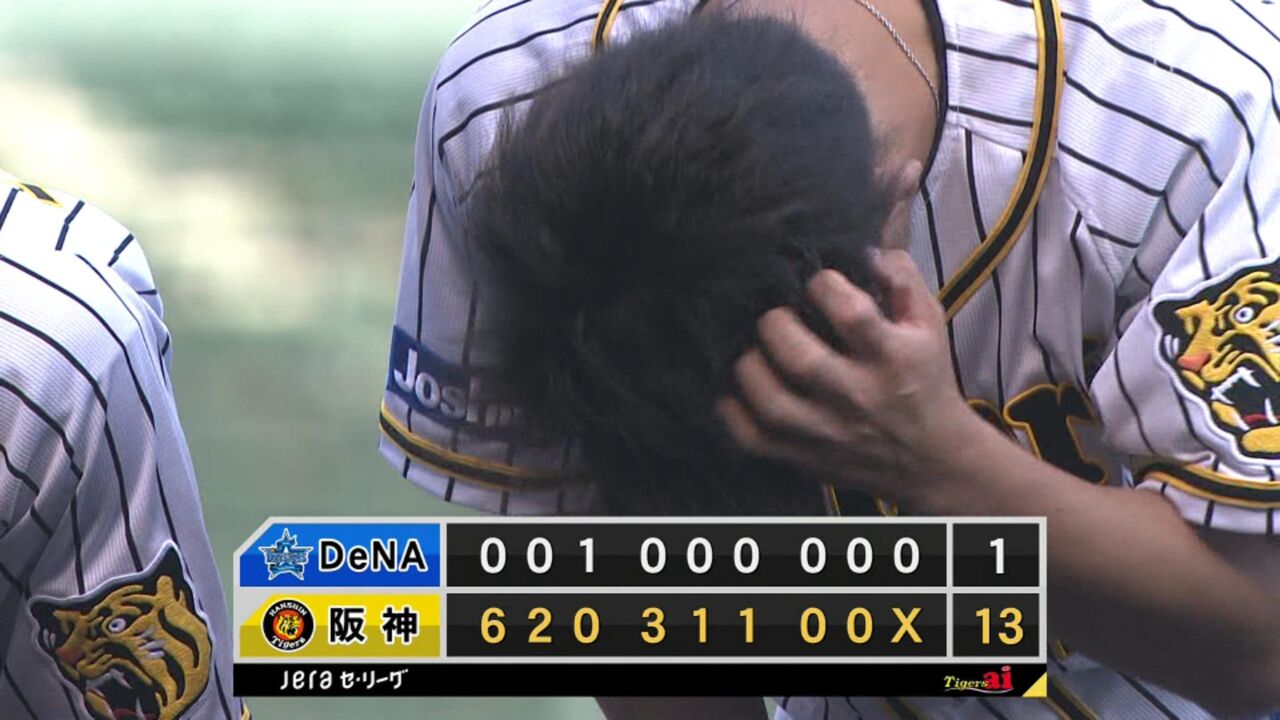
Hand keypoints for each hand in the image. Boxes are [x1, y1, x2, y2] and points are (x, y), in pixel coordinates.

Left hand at [716, 249, 977, 505]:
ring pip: (770, 402)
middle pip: (800, 360)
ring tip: (753, 349)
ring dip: (749, 366)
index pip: (850, 314)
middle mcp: (859, 397)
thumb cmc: (923, 376)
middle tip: (775, 315)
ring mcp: (827, 433)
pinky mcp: (804, 458)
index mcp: (893, 358)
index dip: (823, 286)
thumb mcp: (928, 322)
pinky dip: (732, 413)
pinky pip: (753, 439)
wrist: (932, 459)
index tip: (816, 282)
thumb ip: (900, 277)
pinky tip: (736, 390)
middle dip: (775, 324)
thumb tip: (861, 249)